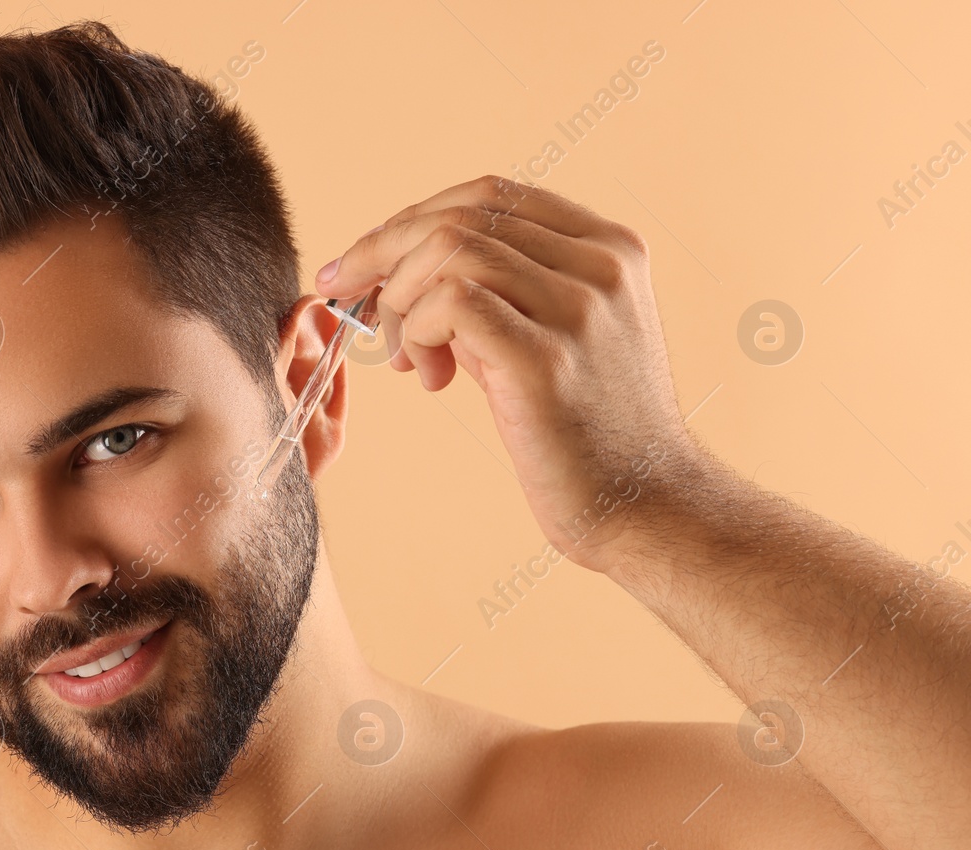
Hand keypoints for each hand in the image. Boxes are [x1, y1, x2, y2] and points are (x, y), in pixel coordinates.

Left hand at [315, 175, 708, 572]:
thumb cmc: (585, 430)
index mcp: (608, 247)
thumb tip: (396, 270)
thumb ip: (497, 292)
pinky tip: (429, 375)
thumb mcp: (550, 335)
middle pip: (461, 216)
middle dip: (383, 252)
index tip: (362, 261)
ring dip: (400, 299)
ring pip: (449, 250)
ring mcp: (578, 308)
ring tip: (408, 357)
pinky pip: (451, 303)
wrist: (645, 505)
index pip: (490, 197)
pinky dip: (417, 330)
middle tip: (351, 300)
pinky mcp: (546, 358)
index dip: (413, 219)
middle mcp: (601, 265)